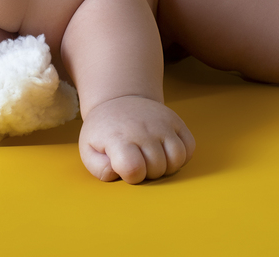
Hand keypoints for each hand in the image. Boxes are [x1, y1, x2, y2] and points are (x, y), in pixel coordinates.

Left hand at [78, 95, 195, 182]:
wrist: (118, 101)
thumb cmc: (104, 132)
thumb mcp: (88, 150)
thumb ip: (99, 168)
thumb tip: (117, 173)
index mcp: (118, 137)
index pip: (134, 168)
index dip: (132, 176)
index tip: (125, 169)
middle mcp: (143, 129)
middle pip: (158, 167)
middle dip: (148, 173)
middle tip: (138, 162)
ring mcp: (162, 123)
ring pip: (177, 158)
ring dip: (167, 166)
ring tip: (152, 159)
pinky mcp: (176, 120)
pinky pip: (190, 147)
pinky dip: (181, 155)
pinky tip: (165, 151)